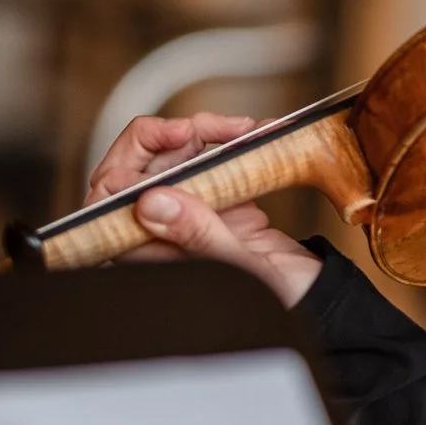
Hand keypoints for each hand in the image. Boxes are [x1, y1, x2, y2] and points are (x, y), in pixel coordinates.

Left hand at [85, 113, 323, 310]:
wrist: (317, 295)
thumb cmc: (282, 297)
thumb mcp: (241, 267)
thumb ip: (197, 235)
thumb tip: (150, 202)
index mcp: (155, 254)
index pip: (108, 201)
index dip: (128, 162)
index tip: (169, 142)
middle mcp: (166, 233)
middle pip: (137, 172)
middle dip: (166, 139)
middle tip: (199, 127)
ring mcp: (195, 216)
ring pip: (176, 162)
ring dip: (205, 135)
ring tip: (241, 129)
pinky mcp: (224, 206)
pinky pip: (215, 164)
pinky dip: (235, 144)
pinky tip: (256, 136)